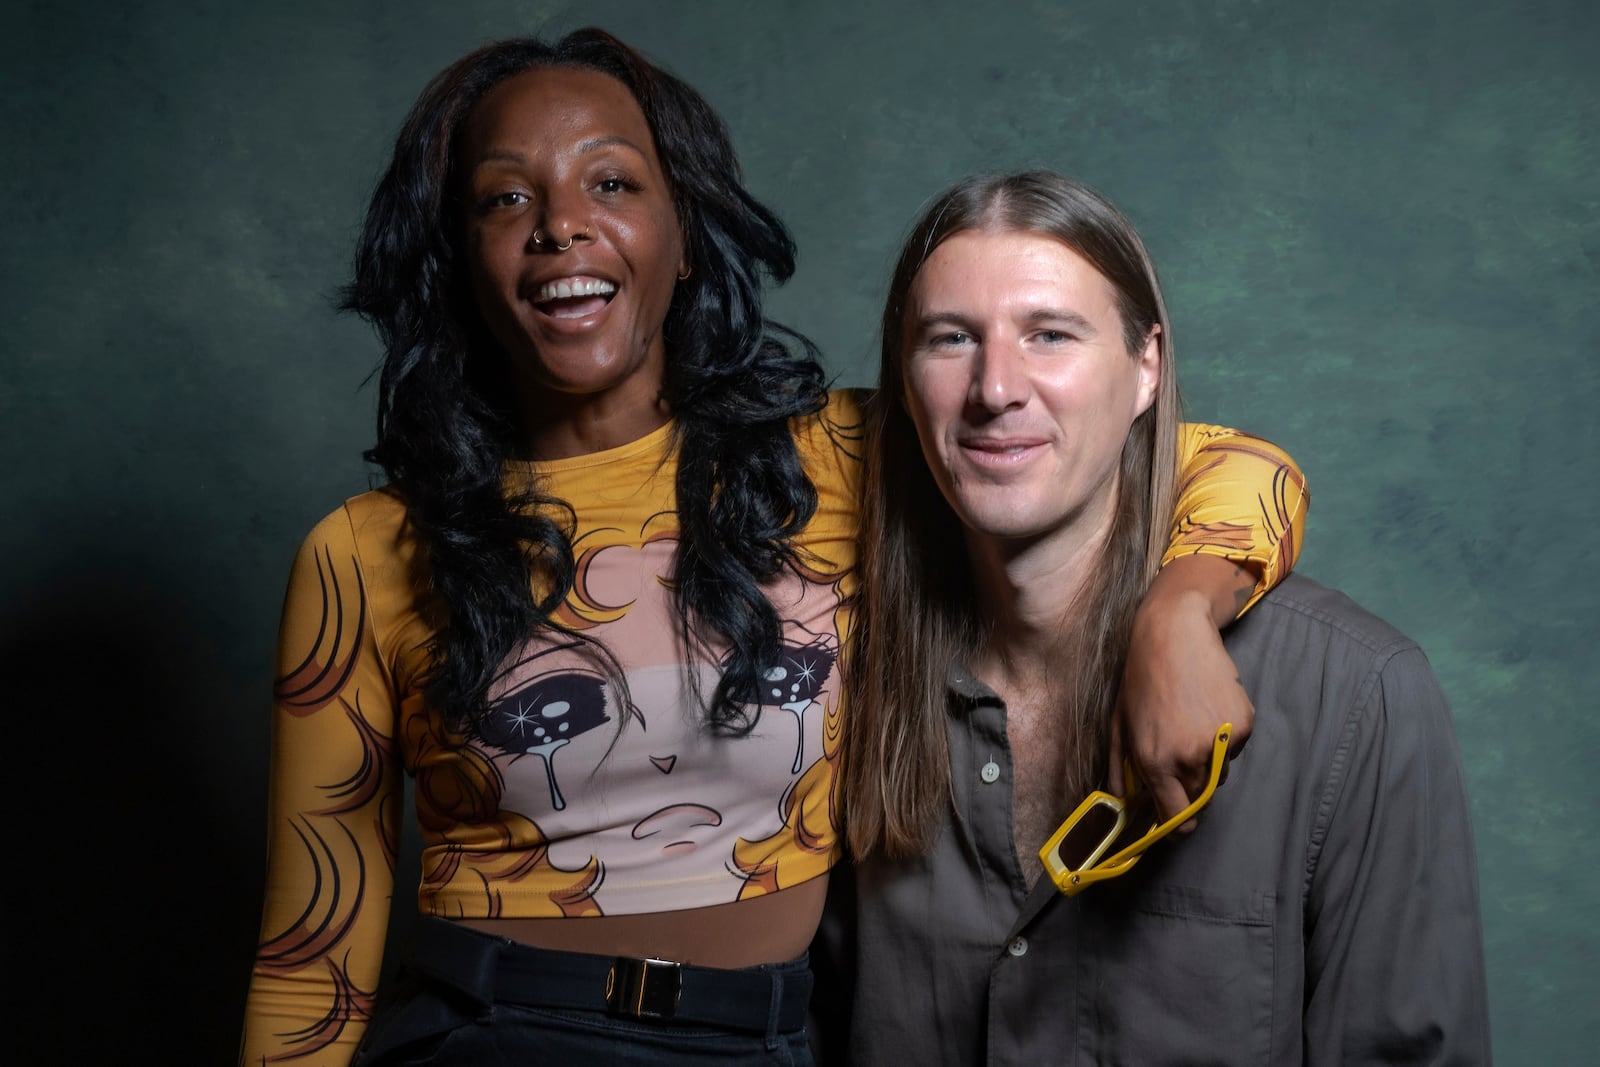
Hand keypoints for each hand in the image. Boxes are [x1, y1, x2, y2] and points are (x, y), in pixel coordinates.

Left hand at [1108, 557, 1254, 830]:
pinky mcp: (1243, 725)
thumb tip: (1121, 803)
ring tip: (1190, 721)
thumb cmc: (1141, 678)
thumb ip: (1118, 769)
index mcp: (1154, 762)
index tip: (1178, 822)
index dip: (1177, 824)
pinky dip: (1226, 736)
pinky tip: (1208, 707)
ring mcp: (1219, 742)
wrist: (1174, 634)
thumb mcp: (1118, 723)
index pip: (1176, 816)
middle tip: (1179, 749)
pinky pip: (1235, 748)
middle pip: (1199, 795)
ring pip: (1219, 772)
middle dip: (1189, 784)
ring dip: (1208, 760)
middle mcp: (1188, 757)